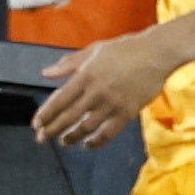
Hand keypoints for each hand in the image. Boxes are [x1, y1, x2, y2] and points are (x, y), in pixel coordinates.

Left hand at [30, 28, 176, 148]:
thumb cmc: (124, 49)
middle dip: (52, 130)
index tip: (36, 124)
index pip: (59, 100)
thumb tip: (46, 73)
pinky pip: (108, 132)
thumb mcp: (94, 50)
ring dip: (72, 137)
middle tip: (41, 139)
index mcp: (85, 76)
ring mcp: (112, 104)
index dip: (45, 114)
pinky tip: (87, 144)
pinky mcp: (128, 112)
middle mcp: (96, 92)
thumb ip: (69, 64)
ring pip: (86, 127)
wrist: (157, 53)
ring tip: (63, 142)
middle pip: (68, 117)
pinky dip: (96, 141)